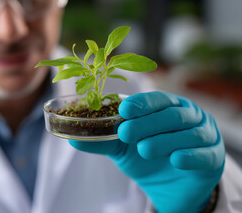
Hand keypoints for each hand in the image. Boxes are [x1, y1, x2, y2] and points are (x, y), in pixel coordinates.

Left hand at [69, 91, 224, 212]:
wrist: (169, 187)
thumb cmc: (147, 158)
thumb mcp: (122, 149)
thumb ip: (103, 141)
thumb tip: (72, 139)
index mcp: (167, 107)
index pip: (156, 99)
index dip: (141, 103)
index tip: (124, 110)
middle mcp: (188, 116)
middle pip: (170, 113)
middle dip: (147, 122)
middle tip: (126, 133)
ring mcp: (203, 135)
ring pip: (187, 132)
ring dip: (164, 139)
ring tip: (144, 149)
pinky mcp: (213, 157)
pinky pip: (204, 153)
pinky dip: (190, 155)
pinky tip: (175, 159)